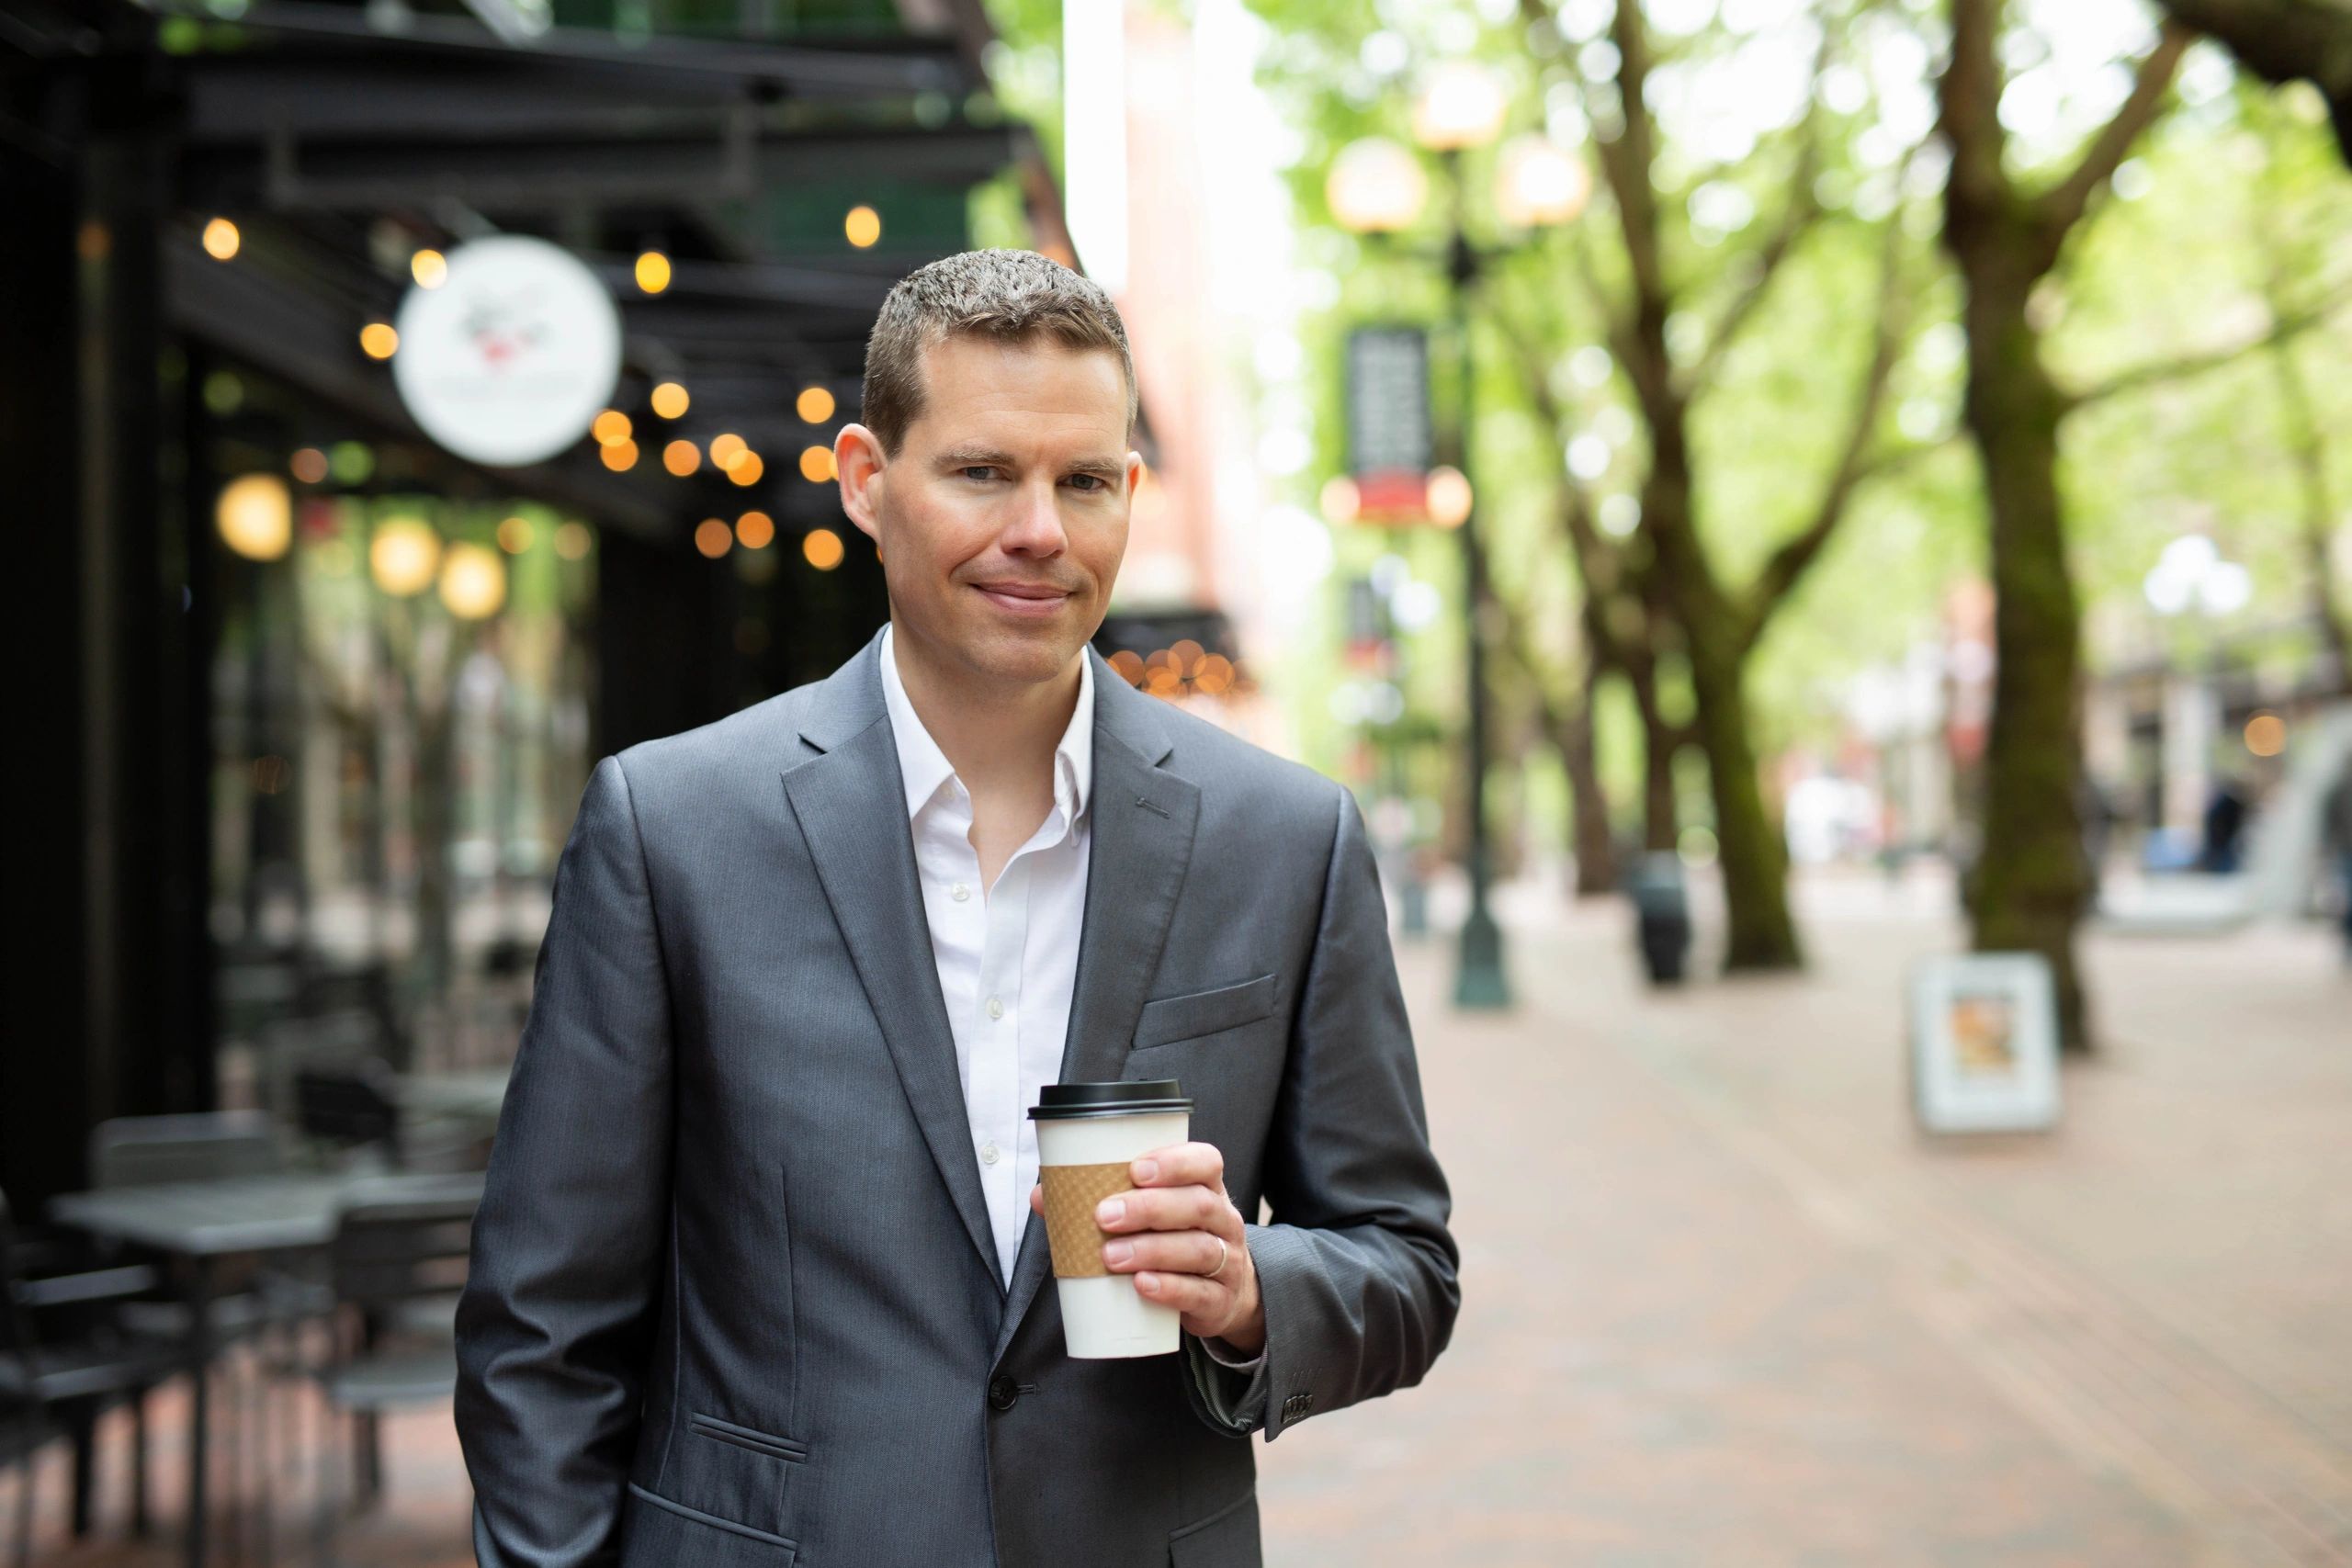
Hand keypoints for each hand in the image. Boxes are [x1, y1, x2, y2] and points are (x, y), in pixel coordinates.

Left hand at [1028, 1140, 1263, 1353]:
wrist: (1220, 1296)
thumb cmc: (1174, 1242)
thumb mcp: (1151, 1217)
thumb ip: (1102, 1200)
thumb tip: (1043, 1195)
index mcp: (1206, 1188)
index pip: (1206, 1162)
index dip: (1175, 1162)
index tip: (1135, 1170)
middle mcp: (1222, 1220)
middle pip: (1198, 1205)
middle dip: (1149, 1208)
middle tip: (1105, 1216)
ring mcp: (1227, 1262)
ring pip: (1200, 1249)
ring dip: (1152, 1250)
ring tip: (1111, 1256)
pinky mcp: (1219, 1301)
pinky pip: (1200, 1293)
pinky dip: (1170, 1289)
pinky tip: (1142, 1286)